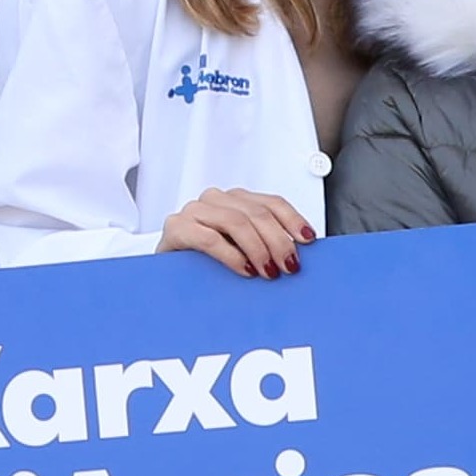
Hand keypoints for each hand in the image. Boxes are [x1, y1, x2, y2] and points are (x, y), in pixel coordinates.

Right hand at [159, 189, 314, 276]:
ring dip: (258, 249)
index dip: (292, 220)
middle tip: (289, 266)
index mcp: (235, 200)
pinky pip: (209, 238)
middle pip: (257, 213)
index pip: (271, 203)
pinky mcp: (176, 227)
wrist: (166, 275)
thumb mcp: (242, 251)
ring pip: (236, 222)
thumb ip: (265, 244)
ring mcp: (194, 211)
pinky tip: (244, 270)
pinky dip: (231, 255)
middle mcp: (215, 200)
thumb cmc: (207, 264)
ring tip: (268, 272)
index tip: (308, 240)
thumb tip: (298, 256)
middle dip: (278, 241)